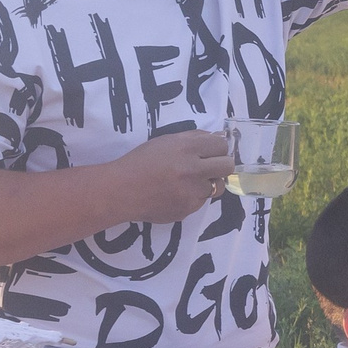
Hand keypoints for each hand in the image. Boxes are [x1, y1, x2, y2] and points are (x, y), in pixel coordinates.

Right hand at [106, 128, 233, 220]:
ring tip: (189, 182)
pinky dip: (194, 197)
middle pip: (227, 166)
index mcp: (186, 148)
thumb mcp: (166, 141)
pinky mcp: (188, 209)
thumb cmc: (141, 161)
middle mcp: (192, 169)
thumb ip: (193, 138)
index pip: (221, 145)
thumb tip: (219, 138)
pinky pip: (202, 201)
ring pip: (217, 186)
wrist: (121, 190)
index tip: (211, 153)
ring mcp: (192, 192)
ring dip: (208, 183)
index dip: (218, 149)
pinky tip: (177, 193)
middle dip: (220, 165)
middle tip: (208, 167)